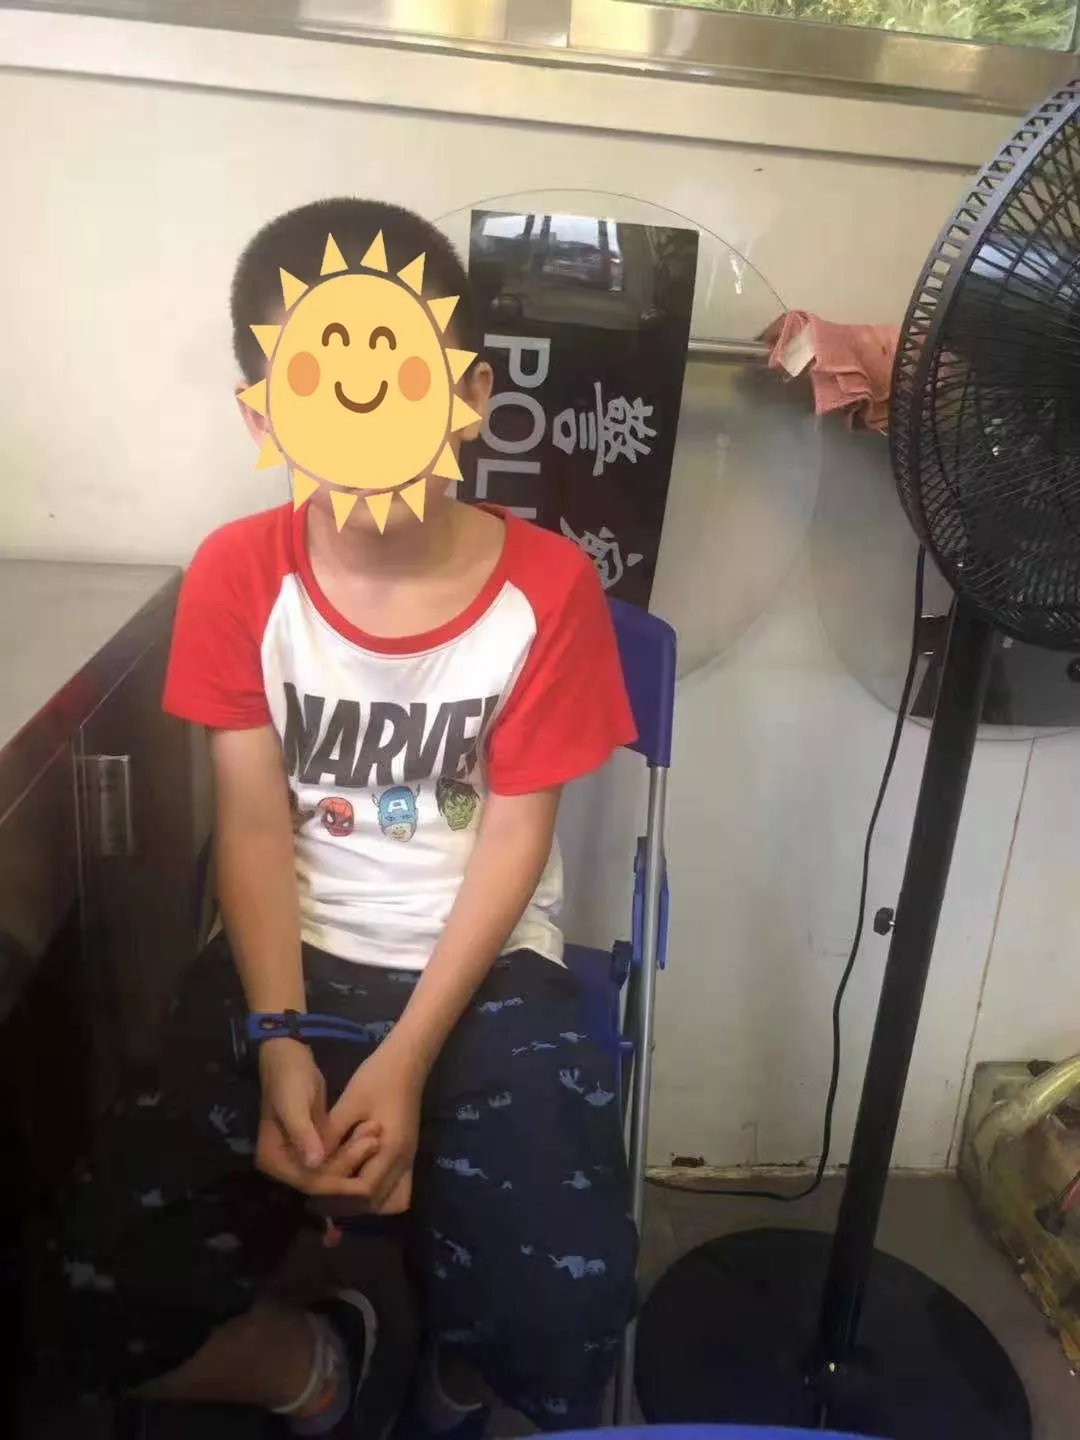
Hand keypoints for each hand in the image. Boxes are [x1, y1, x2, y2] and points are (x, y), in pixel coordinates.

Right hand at [256, 1037, 381, 1196]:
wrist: (288, 1057)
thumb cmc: (288, 1079)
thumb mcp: (294, 1105)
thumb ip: (303, 1134)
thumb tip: (315, 1164)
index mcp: (274, 1162)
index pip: (310, 1183)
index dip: (338, 1182)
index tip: (365, 1176)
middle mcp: (285, 1166)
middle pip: (323, 1180)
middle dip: (350, 1165)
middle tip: (375, 1142)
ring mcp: (300, 1156)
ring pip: (332, 1169)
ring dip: (355, 1156)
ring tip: (376, 1136)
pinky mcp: (314, 1145)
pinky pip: (335, 1156)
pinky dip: (352, 1148)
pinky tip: (371, 1136)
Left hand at [323, 1043, 423, 1213]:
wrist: (407, 1060)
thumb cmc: (377, 1077)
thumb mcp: (349, 1103)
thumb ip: (332, 1135)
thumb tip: (312, 1162)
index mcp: (390, 1148)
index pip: (364, 1190)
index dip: (339, 1195)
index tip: (315, 1194)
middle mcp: (403, 1160)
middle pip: (378, 1203)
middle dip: (351, 1206)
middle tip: (323, 1200)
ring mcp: (409, 1157)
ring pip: (392, 1199)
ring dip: (367, 1203)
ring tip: (341, 1194)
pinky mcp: (408, 1152)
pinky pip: (398, 1187)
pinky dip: (381, 1193)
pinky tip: (360, 1181)